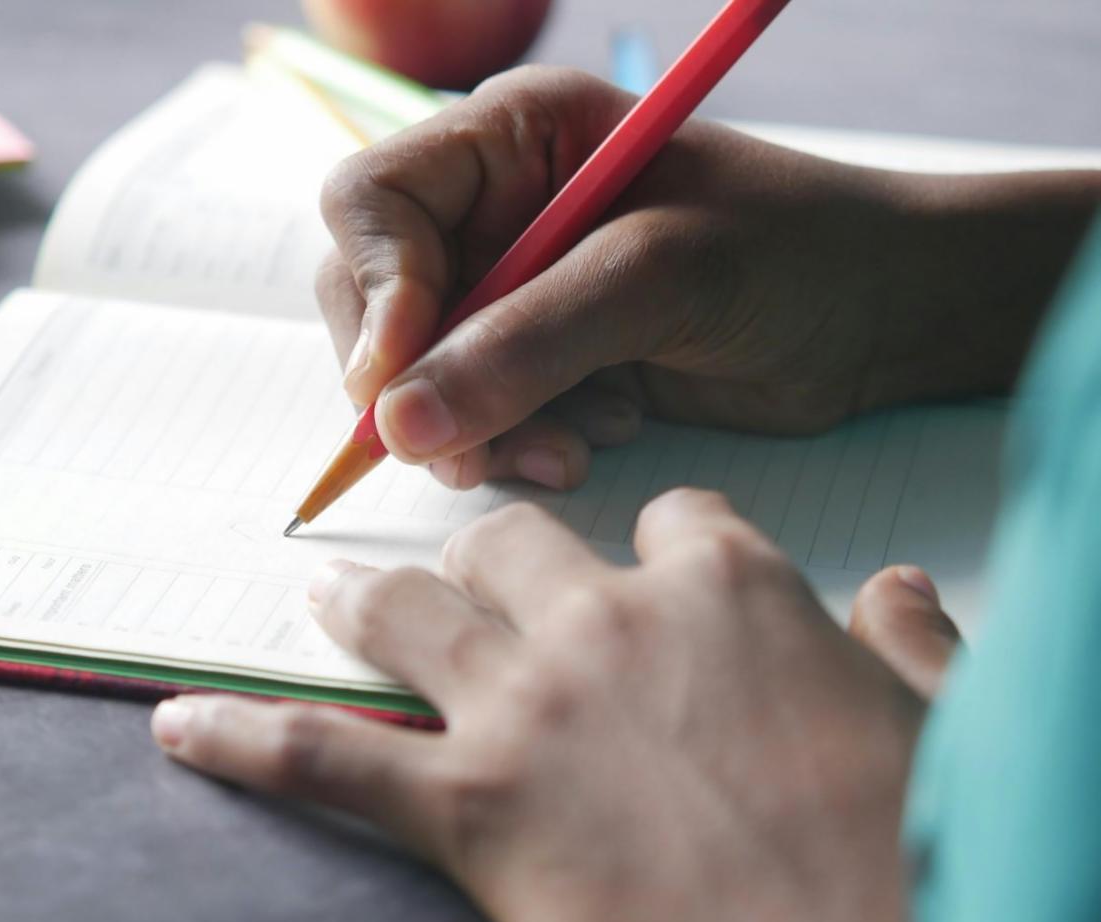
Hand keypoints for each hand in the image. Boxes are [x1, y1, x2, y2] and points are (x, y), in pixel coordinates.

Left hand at [150, 493, 961, 921]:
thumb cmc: (911, 853)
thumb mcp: (937, 725)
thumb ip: (909, 644)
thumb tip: (899, 593)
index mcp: (729, 589)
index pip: (671, 519)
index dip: (656, 546)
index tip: (650, 571)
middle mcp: (611, 621)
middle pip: (511, 544)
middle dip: (484, 561)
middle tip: (458, 587)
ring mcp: (529, 708)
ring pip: (409, 616)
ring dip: (361, 606)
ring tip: (325, 601)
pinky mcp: (469, 809)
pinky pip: (325, 756)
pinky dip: (243, 739)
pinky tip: (179, 727)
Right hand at [316, 66, 1093, 490]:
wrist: (882, 317)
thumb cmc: (795, 254)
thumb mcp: (658, 278)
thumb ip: (526, 343)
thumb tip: (396, 423)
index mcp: (510, 139)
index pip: (371, 204)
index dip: (373, 292)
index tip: (399, 383)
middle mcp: (493, 211)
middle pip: (375, 301)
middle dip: (420, 384)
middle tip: (476, 449)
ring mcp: (512, 291)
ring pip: (418, 375)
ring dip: (476, 429)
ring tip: (570, 447)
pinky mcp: (538, 360)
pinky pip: (473, 416)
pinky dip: (515, 444)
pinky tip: (596, 437)